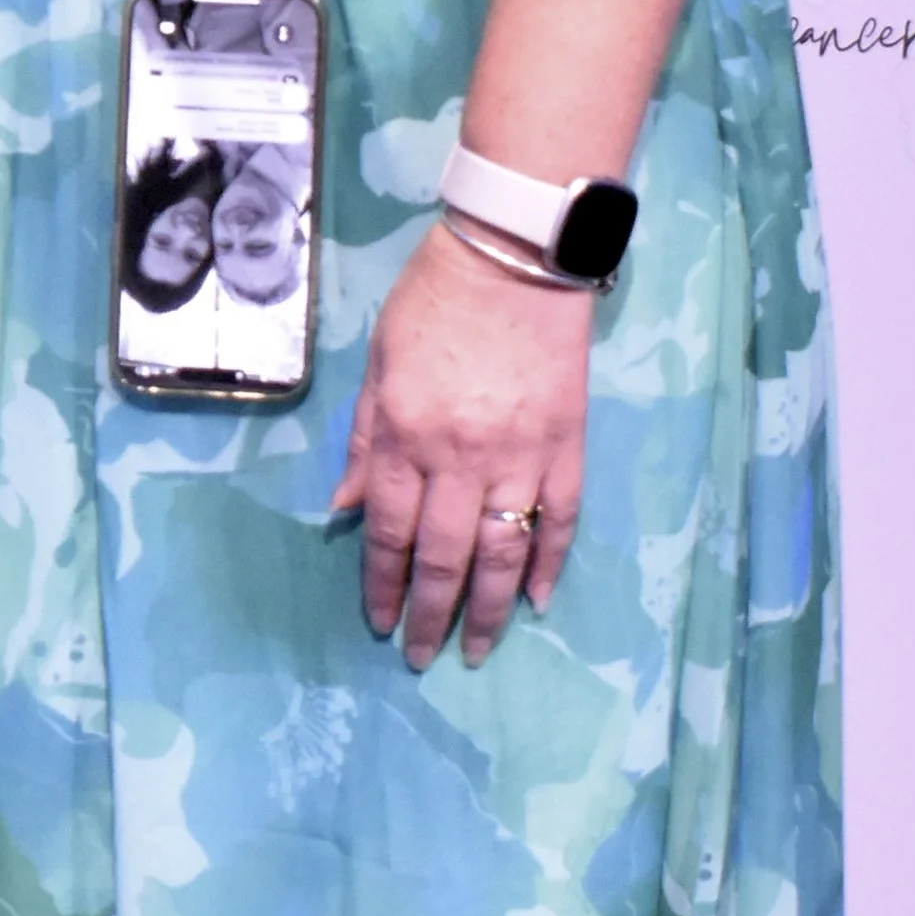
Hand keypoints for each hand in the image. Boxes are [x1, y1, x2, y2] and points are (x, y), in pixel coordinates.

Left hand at [330, 221, 588, 670]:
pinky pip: (560, 519)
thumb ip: (366, 438)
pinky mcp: (567, 446)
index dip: (383, 583)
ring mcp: (521, 455)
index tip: (380, 624)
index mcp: (407, 433)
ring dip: (489, 609)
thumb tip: (347, 509)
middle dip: (430, 614)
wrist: (513, 258)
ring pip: (503, 552)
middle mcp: (461, 456)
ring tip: (476, 650)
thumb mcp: (378, 362)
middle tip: (423, 658)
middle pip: (443, 556)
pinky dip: (550, 563)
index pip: (390, 530)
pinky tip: (539, 601)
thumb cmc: (433, 302)